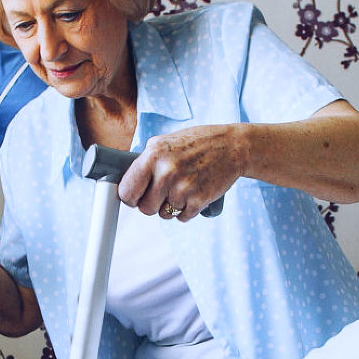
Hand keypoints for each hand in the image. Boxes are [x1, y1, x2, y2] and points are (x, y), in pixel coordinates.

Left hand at [117, 124, 243, 221]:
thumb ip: (145, 161)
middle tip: (162, 192)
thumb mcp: (165, 142)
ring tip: (182, 187)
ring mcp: (184, 188)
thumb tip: (126, 181)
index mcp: (153, 155)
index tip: (134, 197)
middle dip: (151, 203)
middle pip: (145, 208)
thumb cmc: (197, 143)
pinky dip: (186, 210)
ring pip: (164, 214)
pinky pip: (182, 217)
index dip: (130, 197)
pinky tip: (193, 193)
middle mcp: (166, 172)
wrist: (232, 147)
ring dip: (170, 206)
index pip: (127, 190)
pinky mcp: (199, 200)